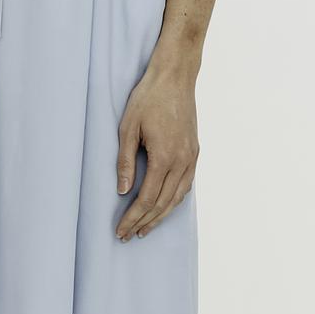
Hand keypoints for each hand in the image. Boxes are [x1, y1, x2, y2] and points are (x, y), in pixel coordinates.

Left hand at [114, 61, 198, 240]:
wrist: (175, 77)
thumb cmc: (148, 98)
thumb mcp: (127, 128)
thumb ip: (125, 162)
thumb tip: (122, 191)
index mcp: (164, 157)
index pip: (147, 199)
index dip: (132, 218)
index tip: (120, 230)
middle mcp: (182, 161)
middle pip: (162, 204)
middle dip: (144, 222)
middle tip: (128, 236)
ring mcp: (191, 157)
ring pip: (177, 198)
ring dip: (160, 216)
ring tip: (145, 228)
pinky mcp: (194, 151)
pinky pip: (186, 185)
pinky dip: (174, 200)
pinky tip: (164, 206)